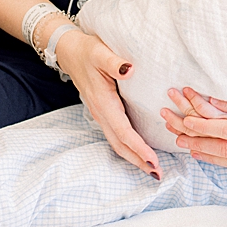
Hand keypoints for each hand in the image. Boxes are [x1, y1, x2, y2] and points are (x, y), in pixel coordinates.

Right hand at [55, 28, 161, 178]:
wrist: (69, 51)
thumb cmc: (87, 51)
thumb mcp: (100, 52)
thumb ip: (114, 63)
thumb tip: (129, 70)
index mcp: (103, 102)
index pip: (123, 131)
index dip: (138, 148)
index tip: (153, 161)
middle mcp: (101, 112)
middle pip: (120, 144)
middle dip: (138, 161)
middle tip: (157, 174)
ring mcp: (100, 114)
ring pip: (117, 142)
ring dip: (133, 157)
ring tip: (151, 168)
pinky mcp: (102, 112)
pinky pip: (115, 135)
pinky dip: (128, 147)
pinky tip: (138, 150)